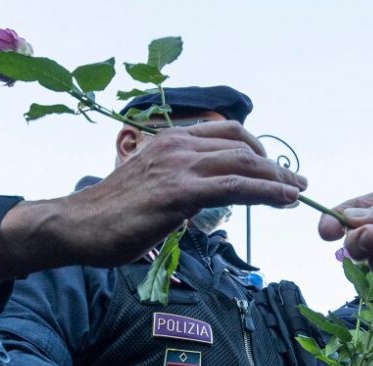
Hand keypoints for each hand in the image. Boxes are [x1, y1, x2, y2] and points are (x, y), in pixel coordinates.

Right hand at [63, 121, 306, 266]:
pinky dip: (266, 192)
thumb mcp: (150, 186)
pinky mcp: (180, 193)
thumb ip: (179, 184)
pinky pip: (234, 188)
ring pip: (243, 164)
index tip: (275, 168)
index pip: (227, 134)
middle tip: (295, 183)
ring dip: (278, 178)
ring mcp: (179, 167)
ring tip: (298, 193)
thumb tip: (200, 201)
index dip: (257, 150)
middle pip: (242, 147)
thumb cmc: (109, 213)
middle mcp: (178, 146)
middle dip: (274, 166)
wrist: (75, 225)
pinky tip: (284, 200)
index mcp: (171, 141)